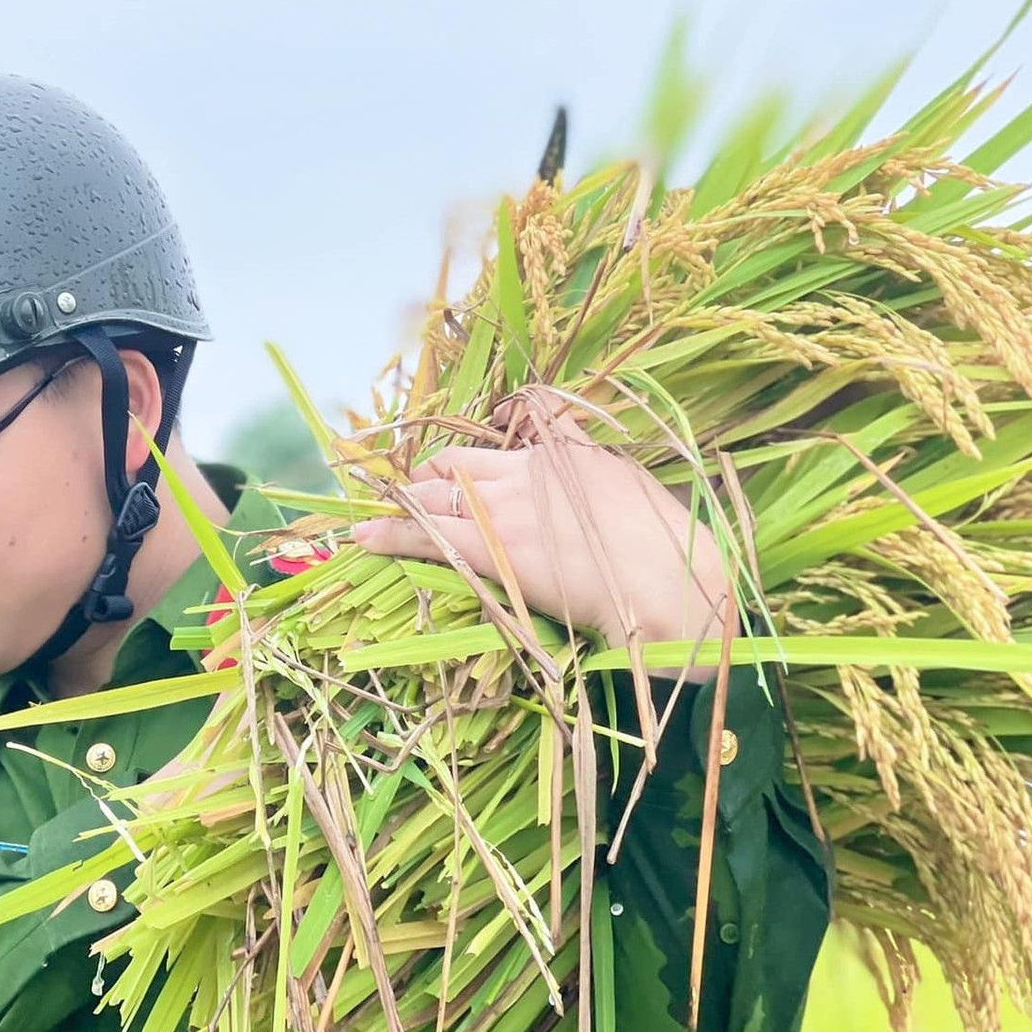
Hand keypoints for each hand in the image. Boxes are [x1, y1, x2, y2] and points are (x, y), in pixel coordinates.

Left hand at [350, 389, 737, 683]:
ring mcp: (504, 509)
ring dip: (400, 506)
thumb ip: (592, 471)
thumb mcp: (630, 490)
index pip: (499, 443)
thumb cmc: (665, 551)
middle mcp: (526, 474)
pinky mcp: (489, 549)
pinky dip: (387, 533)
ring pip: (432, 495)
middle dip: (428, 481)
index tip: (452, 470)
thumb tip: (580, 466)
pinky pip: (423, 534)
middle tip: (410, 499)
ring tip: (368, 518)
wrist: (669, 587)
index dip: (468, 460)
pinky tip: (361, 538)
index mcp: (563, 457)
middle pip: (457, 466)